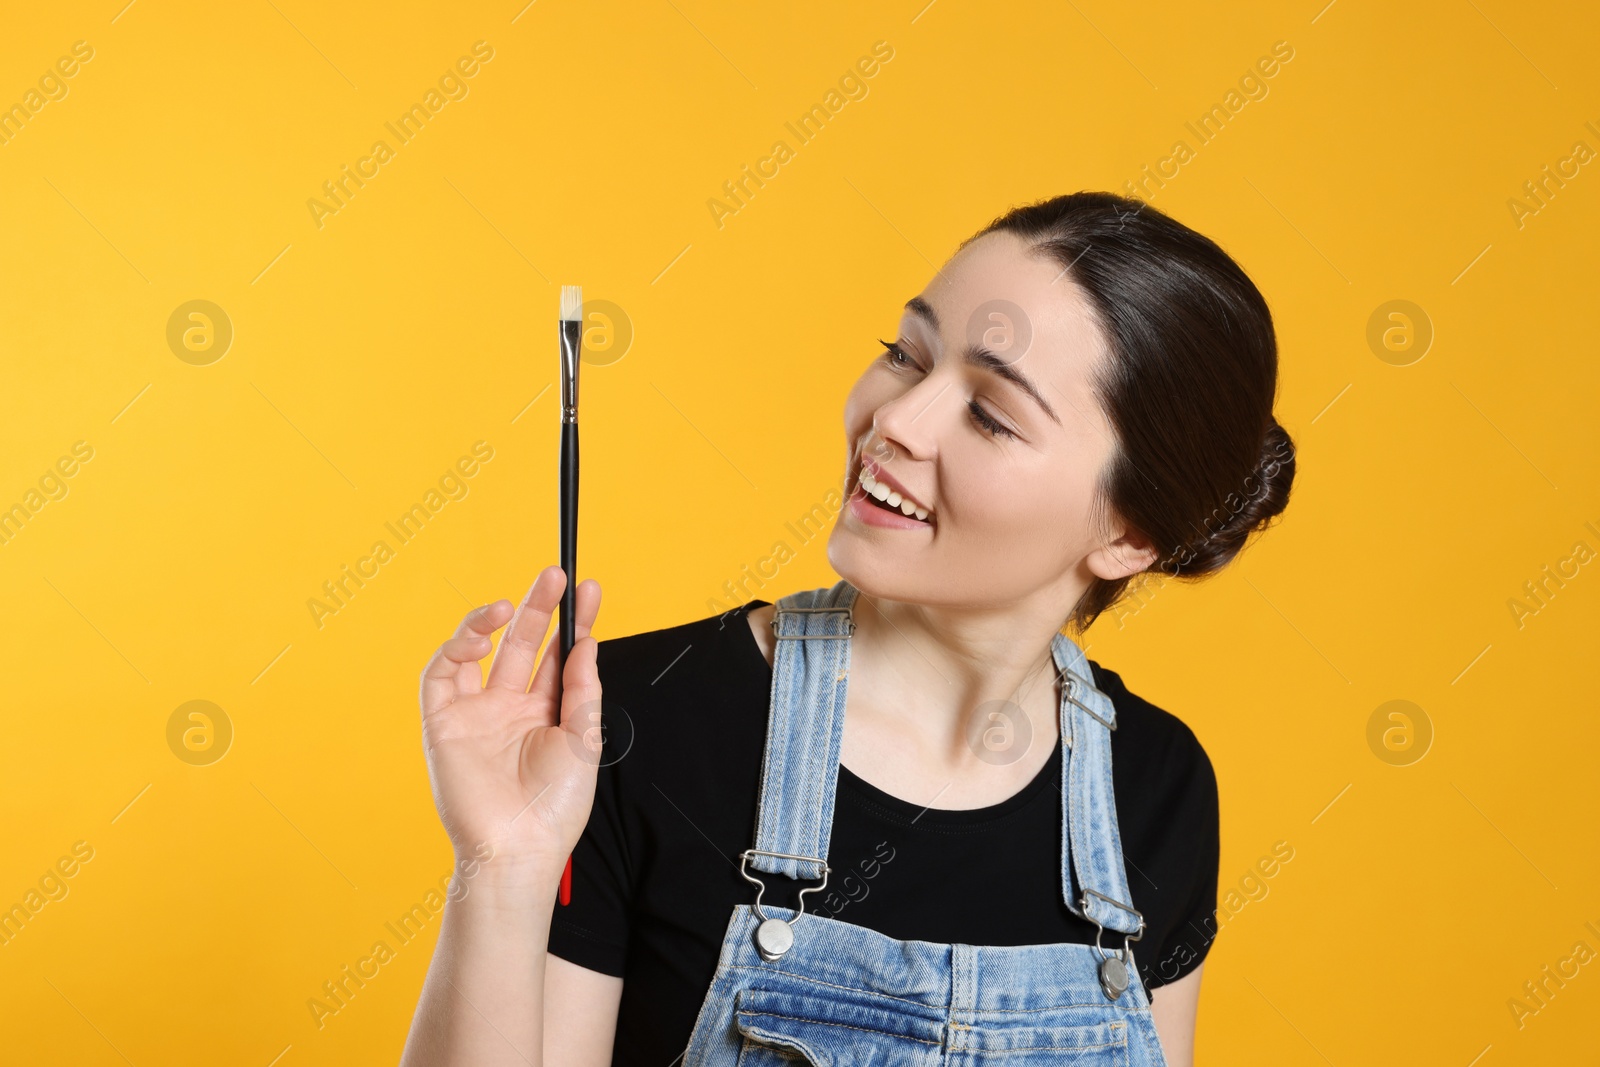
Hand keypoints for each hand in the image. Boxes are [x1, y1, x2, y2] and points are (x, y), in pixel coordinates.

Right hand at [418, 566, 602, 884]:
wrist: (518, 849)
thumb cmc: (555, 807)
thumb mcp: (582, 738)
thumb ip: (581, 687)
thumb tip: (587, 640)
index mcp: (545, 715)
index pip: (557, 655)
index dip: (572, 622)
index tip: (589, 590)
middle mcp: (508, 709)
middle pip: (522, 644)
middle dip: (539, 608)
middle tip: (556, 574)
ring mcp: (475, 714)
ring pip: (477, 652)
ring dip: (492, 620)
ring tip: (513, 601)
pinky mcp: (442, 723)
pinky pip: (440, 675)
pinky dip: (457, 648)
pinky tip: (483, 637)